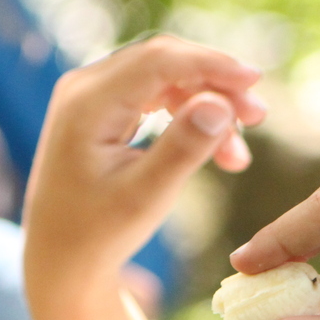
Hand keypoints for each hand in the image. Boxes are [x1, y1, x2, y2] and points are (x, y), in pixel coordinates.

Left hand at [22, 36, 263, 319]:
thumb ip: (183, 147)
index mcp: (86, 104)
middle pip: (164, 62)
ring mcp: (90, 94)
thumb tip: (220, 102)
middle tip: (259, 117)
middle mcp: (83, 88)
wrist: (60, 257)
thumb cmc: (100, 233)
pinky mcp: (102, 107)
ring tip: (239, 151)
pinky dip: (188, 115)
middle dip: (215, 83)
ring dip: (206, 103)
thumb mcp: (146, 197)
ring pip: (164, 78)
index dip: (211, 65)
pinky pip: (155, 94)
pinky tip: (219, 148)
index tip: (256, 82)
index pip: (158, 61)